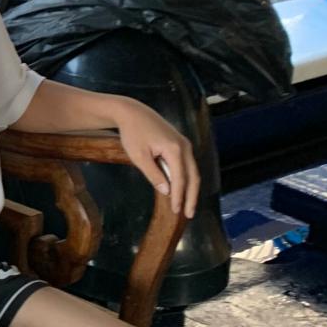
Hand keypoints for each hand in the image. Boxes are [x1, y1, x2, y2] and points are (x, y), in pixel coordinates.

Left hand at [114, 100, 198, 219]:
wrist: (132, 112)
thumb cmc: (133, 133)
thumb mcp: (139, 156)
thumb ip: (154, 174)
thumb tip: (167, 192)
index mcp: (175, 149)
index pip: (180, 179)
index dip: (179, 196)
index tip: (177, 211)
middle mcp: (184, 146)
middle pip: (193, 176)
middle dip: (191, 196)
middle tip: (189, 214)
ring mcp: (184, 144)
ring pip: (193, 170)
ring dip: (191, 189)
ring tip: (187, 205)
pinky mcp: (180, 143)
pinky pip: (187, 164)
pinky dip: (186, 178)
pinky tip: (182, 189)